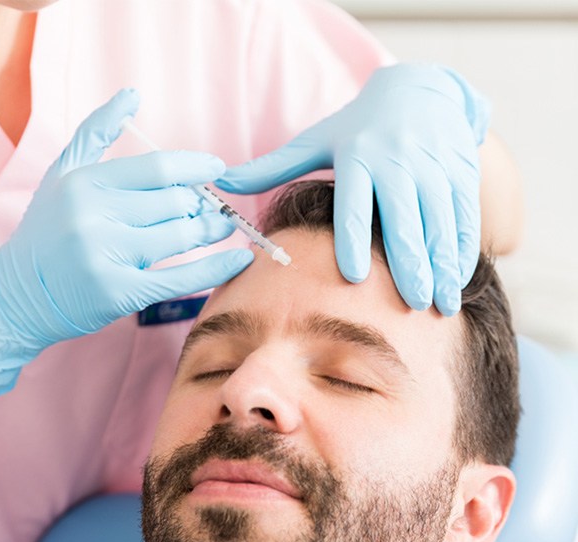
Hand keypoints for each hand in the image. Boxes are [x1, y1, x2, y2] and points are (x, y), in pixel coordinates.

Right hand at [0, 89, 253, 400]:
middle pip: (174, 203)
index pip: (158, 169)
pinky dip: (215, 268)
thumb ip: (96, 133)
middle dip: (203, 205)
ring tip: (223, 227)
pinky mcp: (119, 294)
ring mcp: (107, 256)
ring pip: (180, 237)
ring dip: (211, 231)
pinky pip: (180, 278)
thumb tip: (132, 94)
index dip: (195, 168)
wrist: (18, 296)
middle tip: (217, 209)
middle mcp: (94, 217)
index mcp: (85, 184)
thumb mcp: (61, 176)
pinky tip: (240, 260)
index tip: (216, 170)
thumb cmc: (46, 234)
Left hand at [218, 64, 489, 315]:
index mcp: (358, 157)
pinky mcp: (462, 173)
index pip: (354, 203)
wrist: (422, 91)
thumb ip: (272, 167)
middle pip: (404, 218)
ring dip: (442, 265)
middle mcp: (399, 161)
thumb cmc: (359, 128)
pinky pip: (465, 217)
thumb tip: (219, 181)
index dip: (354, 239)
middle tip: (410, 304)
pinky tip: (456, 282)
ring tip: (440, 305)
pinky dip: (463, 251)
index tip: (353, 277)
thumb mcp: (317, 140)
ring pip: (440, 222)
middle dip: (409, 263)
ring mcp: (435, 167)